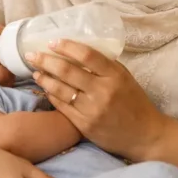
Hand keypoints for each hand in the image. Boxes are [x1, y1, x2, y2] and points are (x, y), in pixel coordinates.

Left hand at [27, 40, 170, 160]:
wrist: (145, 136)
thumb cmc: (135, 103)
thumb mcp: (125, 78)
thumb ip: (104, 66)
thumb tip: (78, 51)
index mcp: (114, 76)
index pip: (87, 55)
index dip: (66, 46)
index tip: (52, 42)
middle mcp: (102, 91)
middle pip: (67, 71)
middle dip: (45, 61)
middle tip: (32, 54)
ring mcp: (92, 110)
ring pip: (60, 90)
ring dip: (44, 78)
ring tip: (35, 71)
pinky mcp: (85, 125)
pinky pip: (62, 107)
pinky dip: (51, 95)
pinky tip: (45, 88)